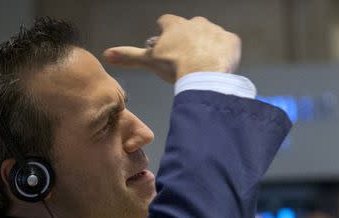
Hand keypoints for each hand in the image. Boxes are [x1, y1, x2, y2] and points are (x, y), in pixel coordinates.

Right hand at [102, 15, 240, 82]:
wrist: (205, 75)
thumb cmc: (176, 67)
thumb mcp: (149, 61)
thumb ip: (128, 56)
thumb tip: (107, 55)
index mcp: (174, 25)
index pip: (166, 22)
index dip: (165, 33)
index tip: (165, 42)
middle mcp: (195, 22)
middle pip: (190, 28)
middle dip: (188, 40)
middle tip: (186, 59)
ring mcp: (215, 30)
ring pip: (210, 36)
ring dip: (208, 46)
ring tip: (204, 65)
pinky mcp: (231, 41)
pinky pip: (229, 44)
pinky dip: (225, 53)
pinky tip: (220, 65)